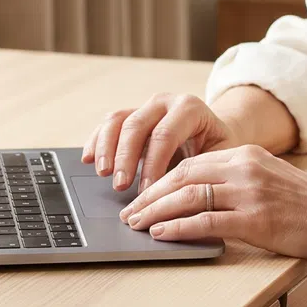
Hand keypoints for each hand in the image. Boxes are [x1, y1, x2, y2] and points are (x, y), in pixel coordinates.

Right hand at [80, 93, 239, 191]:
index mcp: (190, 108)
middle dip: (125, 157)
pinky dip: (96, 141)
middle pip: (136, 125)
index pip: (165, 134)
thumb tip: (183, 204)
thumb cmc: (219, 151)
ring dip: (106, 148)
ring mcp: (145, 107)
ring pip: (117, 120)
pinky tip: (87, 159)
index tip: (147, 191)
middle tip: (120, 186)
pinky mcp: (131, 116)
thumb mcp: (219, 160)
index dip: (153, 164)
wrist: (216, 135)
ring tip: (103, 174)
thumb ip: (201, 174)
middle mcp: (164, 102)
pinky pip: (108, 125)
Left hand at [119, 144, 306, 265]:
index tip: (143, 195)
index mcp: (248, 155)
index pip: (192, 163)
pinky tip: (162, 234)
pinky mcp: (256, 221)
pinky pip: (206, 222)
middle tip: (130, 212)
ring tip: (138, 225)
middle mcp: (246, 168)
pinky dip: (179, 228)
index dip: (161, 179)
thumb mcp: (273, 180)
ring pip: (188, 197)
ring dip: (156, 212)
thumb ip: (240, 182)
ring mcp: (251, 193)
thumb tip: (200, 197)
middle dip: (150, 195)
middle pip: (183, 176)